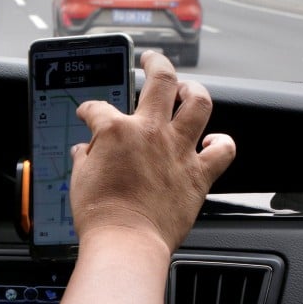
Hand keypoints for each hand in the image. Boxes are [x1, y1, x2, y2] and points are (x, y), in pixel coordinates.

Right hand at [69, 50, 234, 251]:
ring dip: (195, 91)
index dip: (89, 110)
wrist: (126, 243)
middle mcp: (150, 132)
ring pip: (199, 103)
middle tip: (151, 60)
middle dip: (155, 62)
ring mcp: (178, 150)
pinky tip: (213, 142)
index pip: (97, 108)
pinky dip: (221, 143)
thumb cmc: (101, 215)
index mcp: (116, 130)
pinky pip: (223, 151)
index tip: (88, 115)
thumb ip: (84, 159)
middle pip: (161, 79)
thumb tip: (82, 152)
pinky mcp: (198, 174)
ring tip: (188, 89)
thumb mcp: (79, 180)